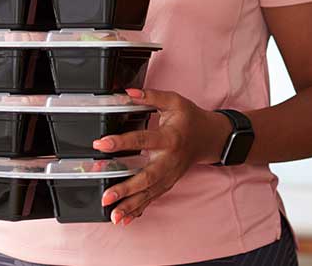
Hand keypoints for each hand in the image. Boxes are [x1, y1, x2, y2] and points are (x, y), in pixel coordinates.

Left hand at [92, 88, 230, 225]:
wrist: (210, 138)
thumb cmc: (191, 119)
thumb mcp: (174, 102)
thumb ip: (151, 96)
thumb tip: (128, 92)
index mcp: (170, 138)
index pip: (142, 140)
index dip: (121, 142)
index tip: (101, 144)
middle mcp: (170, 160)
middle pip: (146, 177)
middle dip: (126, 189)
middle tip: (107, 196)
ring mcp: (170, 175)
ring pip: (149, 193)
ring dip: (131, 205)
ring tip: (113, 216)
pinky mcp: (168, 183)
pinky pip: (153, 198)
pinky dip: (139, 209)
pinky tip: (124, 219)